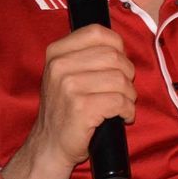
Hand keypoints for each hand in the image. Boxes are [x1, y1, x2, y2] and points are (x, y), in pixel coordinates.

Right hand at [5, 24, 136, 178]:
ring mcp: (69, 87)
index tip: (118, 62)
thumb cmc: (64, 109)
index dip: (116, 45)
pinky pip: (119, 101)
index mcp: (56, 52)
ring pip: (120, 79)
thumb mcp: (64, 74)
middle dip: (127, 74)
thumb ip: (85, 55)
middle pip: (113, 56)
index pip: (97, 32)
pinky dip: (128, 110)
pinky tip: (123, 116)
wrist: (49, 146)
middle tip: (123, 89)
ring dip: (129, 94)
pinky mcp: (81, 108)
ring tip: (123, 104)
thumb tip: (119, 46)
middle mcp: (60, 66)